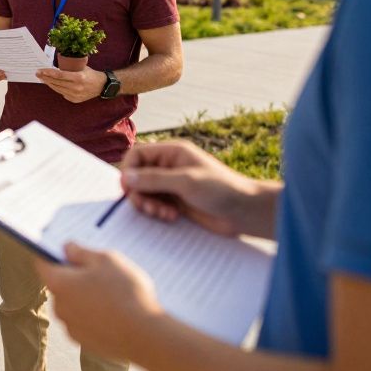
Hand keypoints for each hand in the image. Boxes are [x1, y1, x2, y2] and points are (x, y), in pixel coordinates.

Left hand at [36, 67, 103, 102]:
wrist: (102, 86)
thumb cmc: (91, 74)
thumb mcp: (82, 67)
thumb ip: (69, 67)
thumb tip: (55, 65)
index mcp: (79, 77)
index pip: (59, 75)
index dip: (48, 73)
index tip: (40, 70)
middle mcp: (76, 87)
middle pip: (56, 82)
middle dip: (45, 77)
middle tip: (38, 73)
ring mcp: (75, 95)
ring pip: (57, 89)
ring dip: (49, 83)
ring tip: (42, 78)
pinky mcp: (74, 100)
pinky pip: (62, 93)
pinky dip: (56, 88)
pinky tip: (51, 84)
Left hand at [37, 243, 163, 362]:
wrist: (147, 336)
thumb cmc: (126, 293)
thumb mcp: (106, 259)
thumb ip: (81, 251)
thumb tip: (66, 248)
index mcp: (59, 283)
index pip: (42, 263)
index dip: (50, 252)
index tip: (61, 248)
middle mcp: (59, 307)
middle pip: (60, 284)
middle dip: (74, 276)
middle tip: (99, 271)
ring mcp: (71, 327)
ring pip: (73, 303)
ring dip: (85, 296)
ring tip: (112, 293)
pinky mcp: (85, 341)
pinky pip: (84, 321)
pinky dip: (94, 315)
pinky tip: (115, 311)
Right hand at [120, 140, 268, 237]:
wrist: (245, 212)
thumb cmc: (221, 190)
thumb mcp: (186, 181)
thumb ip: (154, 179)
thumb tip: (126, 178)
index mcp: (171, 153)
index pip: (136, 156)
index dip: (129, 171)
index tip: (129, 189)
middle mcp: (168, 167)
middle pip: (137, 176)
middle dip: (139, 193)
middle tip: (148, 208)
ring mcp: (171, 185)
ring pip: (143, 192)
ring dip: (148, 205)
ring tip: (164, 214)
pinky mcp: (175, 202)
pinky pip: (154, 205)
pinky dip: (156, 212)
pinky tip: (171, 217)